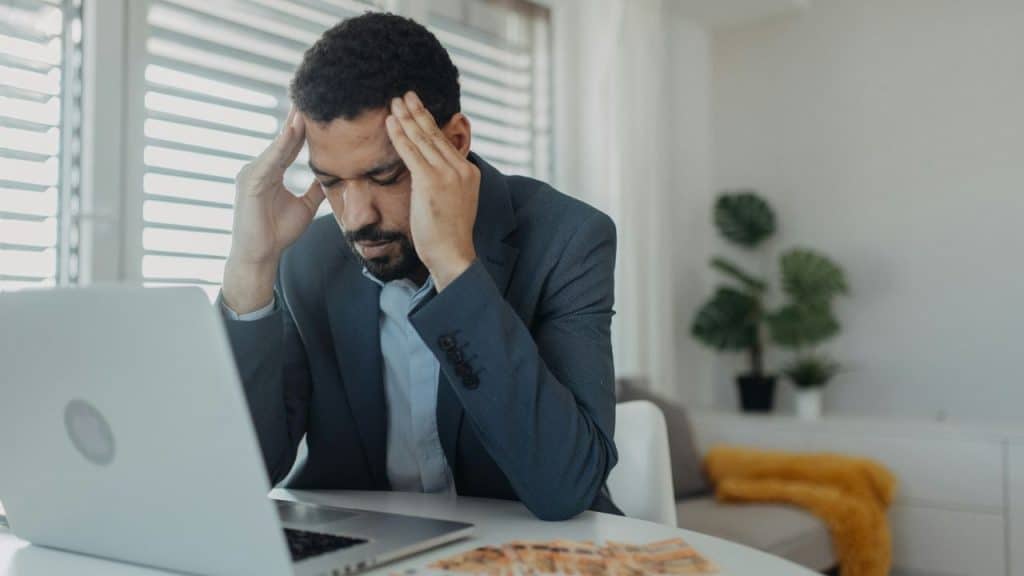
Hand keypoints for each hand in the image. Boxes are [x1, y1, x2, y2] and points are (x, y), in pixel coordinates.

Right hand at [224, 107, 324, 312]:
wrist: (260, 256)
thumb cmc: (277, 233)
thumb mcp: (305, 206)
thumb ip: (315, 190)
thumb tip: (332, 177)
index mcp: (271, 171)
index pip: (291, 143)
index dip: (304, 126)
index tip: (318, 107)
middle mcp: (259, 167)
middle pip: (283, 138)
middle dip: (297, 118)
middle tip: (312, 94)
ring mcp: (252, 173)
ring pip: (277, 146)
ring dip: (292, 127)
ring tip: (306, 107)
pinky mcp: (249, 183)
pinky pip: (269, 160)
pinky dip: (281, 146)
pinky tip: (292, 131)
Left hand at [386, 92, 479, 290]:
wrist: (452, 253)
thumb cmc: (448, 234)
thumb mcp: (454, 202)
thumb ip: (445, 182)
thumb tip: (427, 172)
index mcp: (469, 172)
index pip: (445, 142)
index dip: (430, 122)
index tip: (419, 108)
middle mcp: (461, 169)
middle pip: (435, 135)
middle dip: (418, 112)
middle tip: (405, 94)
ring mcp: (448, 174)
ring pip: (423, 139)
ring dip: (406, 118)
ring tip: (395, 102)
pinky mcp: (431, 182)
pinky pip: (411, 153)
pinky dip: (399, 135)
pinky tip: (390, 122)